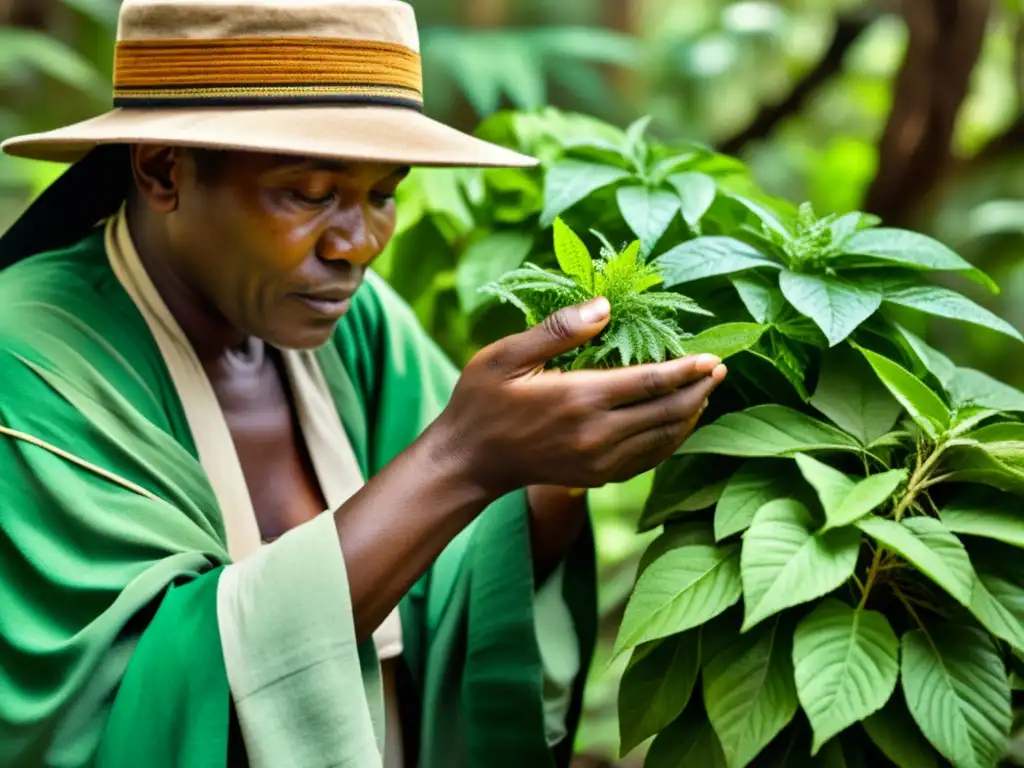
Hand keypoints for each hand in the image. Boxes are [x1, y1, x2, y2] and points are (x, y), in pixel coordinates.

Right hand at [429, 296, 726, 498]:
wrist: (469, 461)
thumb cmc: (482, 401)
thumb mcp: (506, 356)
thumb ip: (558, 331)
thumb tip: (606, 307)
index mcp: (579, 398)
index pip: (651, 382)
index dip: (688, 369)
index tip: (713, 356)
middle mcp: (596, 434)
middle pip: (667, 412)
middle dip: (699, 390)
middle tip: (721, 369)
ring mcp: (599, 461)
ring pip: (663, 439)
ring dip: (689, 415)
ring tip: (706, 392)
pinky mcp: (597, 477)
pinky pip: (647, 459)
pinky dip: (670, 441)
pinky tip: (677, 424)